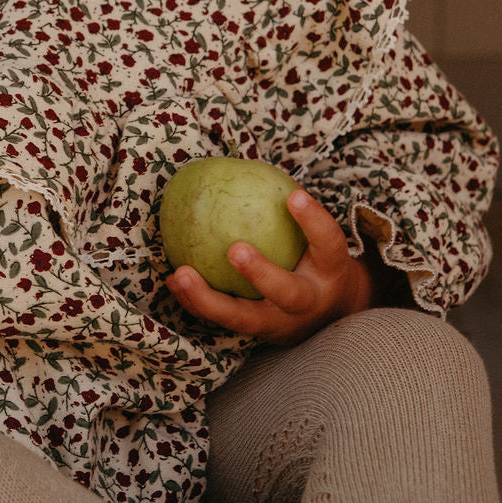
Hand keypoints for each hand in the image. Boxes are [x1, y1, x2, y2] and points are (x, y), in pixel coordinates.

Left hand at [165, 190, 373, 346]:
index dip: (314, 222)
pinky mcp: (254, 335)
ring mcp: (279, 324)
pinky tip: (171, 280)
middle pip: (287, 293)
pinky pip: (220, 320)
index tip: (295, 196)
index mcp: (329, 272)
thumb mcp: (318, 242)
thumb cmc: (314, 263)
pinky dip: (193, 301)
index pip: (328, 243)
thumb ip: (295, 214)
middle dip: (262, 273)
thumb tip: (253, 167)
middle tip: (235, 250)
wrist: (330, 319)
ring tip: (180, 274)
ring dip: (208, 298)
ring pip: (243, 318)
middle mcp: (307, 302)